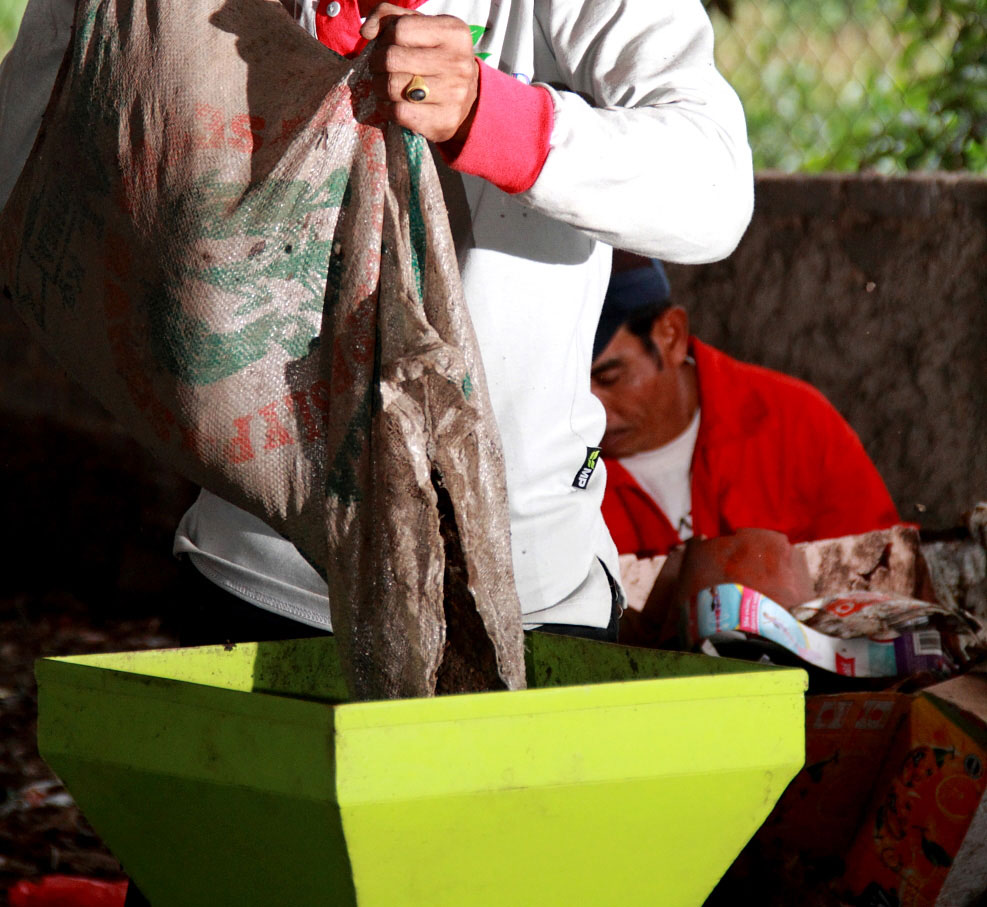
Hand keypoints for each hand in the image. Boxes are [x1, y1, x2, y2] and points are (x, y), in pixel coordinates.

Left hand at [361, 4, 478, 143]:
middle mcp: (458, 62)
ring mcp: (454, 94)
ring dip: (379, 87)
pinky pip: (399, 112)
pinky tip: (391, 104)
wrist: (468, 96)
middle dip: (376, 64)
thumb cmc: (436, 56)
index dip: (384, 38)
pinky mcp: (445, 120)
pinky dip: (387, 108)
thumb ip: (389, 17)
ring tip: (385, 85)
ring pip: (392, 87)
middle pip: (392, 59)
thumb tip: (366, 31)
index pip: (400, 30)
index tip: (386, 47)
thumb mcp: (419, 27)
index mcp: (453, 32)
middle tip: (380, 69)